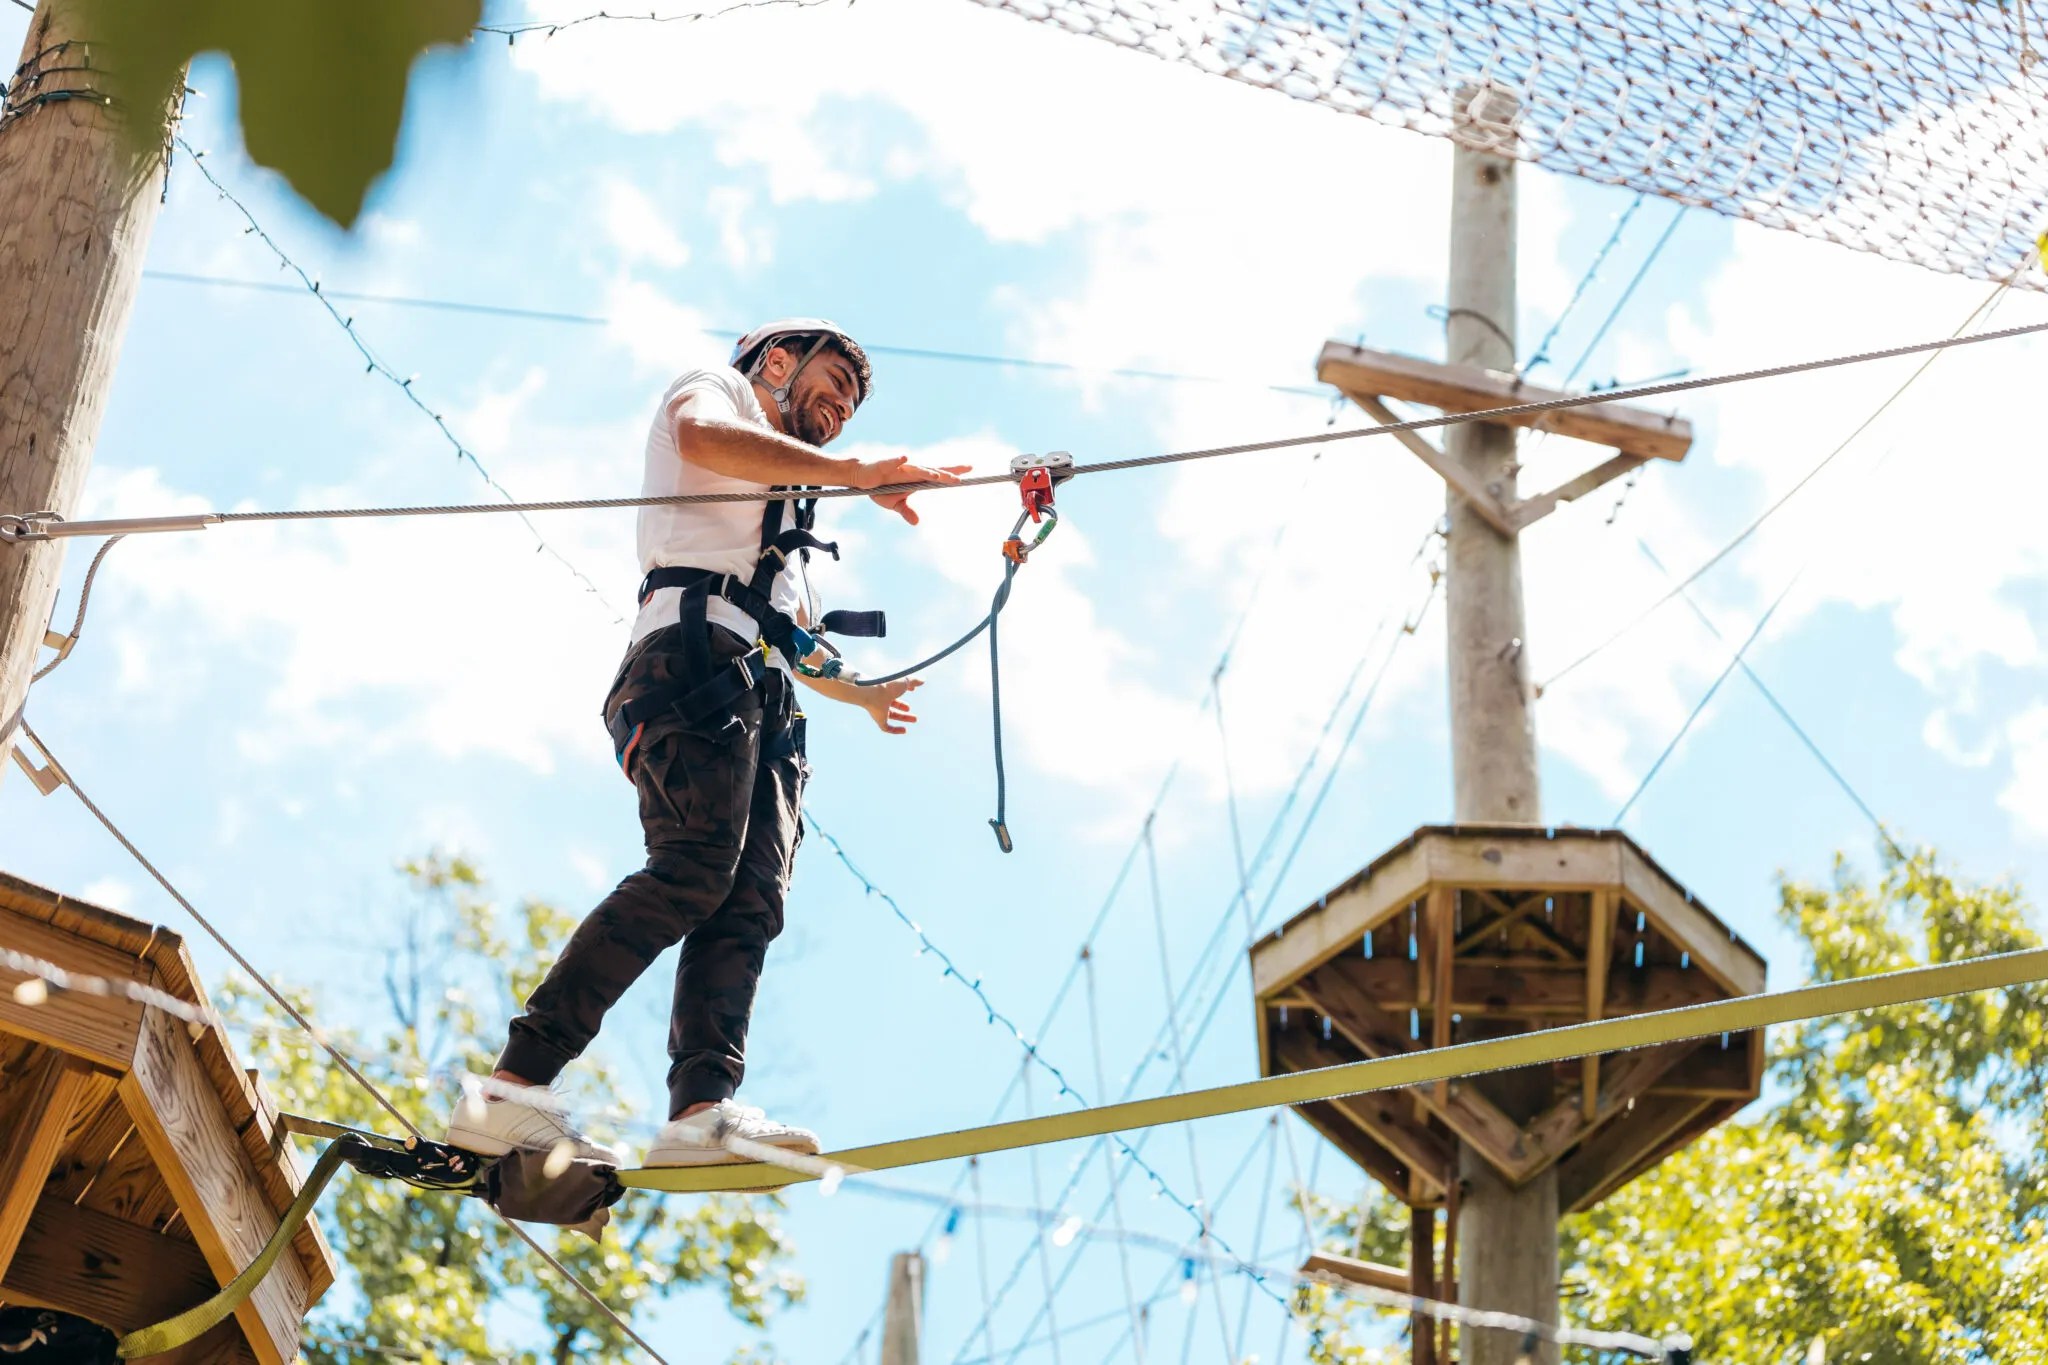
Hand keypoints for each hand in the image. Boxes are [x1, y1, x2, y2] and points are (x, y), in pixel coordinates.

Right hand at [854, 457, 970, 524]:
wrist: (861, 477)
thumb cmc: (881, 488)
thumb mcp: (894, 504)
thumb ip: (907, 511)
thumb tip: (917, 522)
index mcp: (916, 479)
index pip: (938, 474)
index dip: (952, 472)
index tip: (969, 469)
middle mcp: (911, 471)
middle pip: (931, 472)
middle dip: (945, 474)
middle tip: (960, 478)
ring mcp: (899, 467)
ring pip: (915, 469)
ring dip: (926, 472)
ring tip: (938, 475)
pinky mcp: (885, 465)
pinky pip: (893, 462)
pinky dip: (898, 460)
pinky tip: (906, 456)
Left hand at [857, 677, 921, 733]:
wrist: (873, 692)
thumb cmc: (888, 684)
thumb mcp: (904, 681)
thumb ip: (914, 681)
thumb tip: (923, 680)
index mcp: (887, 689)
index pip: (896, 691)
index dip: (905, 690)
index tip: (913, 689)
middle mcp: (882, 700)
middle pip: (893, 705)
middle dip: (903, 708)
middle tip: (911, 709)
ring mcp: (880, 711)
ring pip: (892, 716)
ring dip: (903, 718)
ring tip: (915, 719)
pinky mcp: (879, 720)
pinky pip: (887, 728)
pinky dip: (895, 730)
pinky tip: (904, 730)